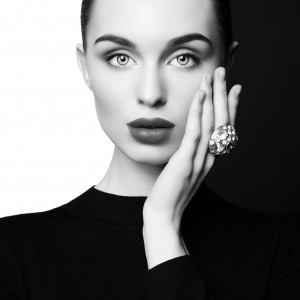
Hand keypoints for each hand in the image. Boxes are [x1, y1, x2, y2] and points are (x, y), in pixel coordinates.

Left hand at [143, 67, 241, 230]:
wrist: (163, 215)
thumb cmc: (170, 193)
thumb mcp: (185, 171)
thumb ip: (191, 155)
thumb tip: (189, 141)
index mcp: (210, 159)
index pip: (224, 129)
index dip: (230, 107)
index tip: (234, 89)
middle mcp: (209, 158)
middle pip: (221, 121)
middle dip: (223, 95)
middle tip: (223, 73)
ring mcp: (199, 160)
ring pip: (211, 123)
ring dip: (213, 98)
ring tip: (213, 76)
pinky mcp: (185, 161)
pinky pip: (194, 133)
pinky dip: (198, 112)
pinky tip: (200, 95)